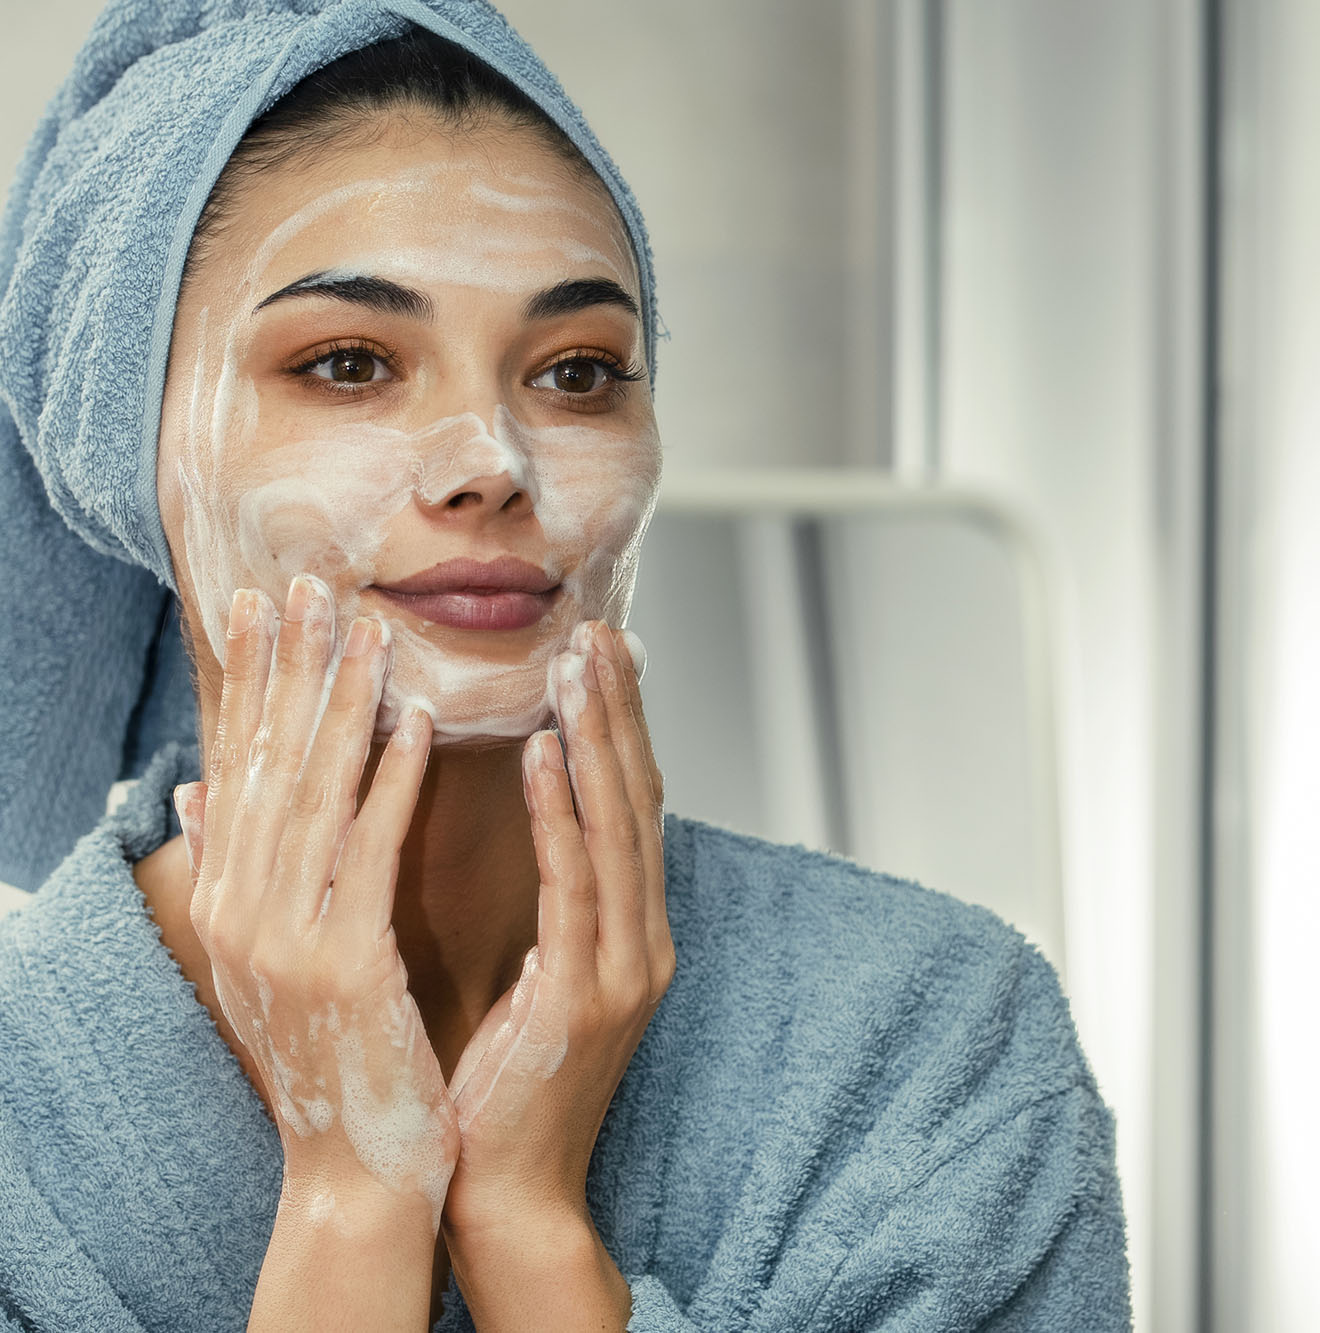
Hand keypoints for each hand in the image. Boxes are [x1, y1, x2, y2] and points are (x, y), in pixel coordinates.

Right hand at [178, 576, 453, 1326]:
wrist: (358, 1162)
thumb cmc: (334, 1052)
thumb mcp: (268, 957)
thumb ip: (239, 868)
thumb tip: (196, 788)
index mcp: (226, 903)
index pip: (238, 769)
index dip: (250, 682)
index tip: (261, 603)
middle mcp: (239, 913)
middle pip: (268, 766)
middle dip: (290, 670)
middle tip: (309, 583)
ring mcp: (284, 940)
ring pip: (316, 796)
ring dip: (343, 704)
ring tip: (368, 629)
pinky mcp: (342, 963)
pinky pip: (370, 852)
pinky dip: (390, 781)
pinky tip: (416, 723)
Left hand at [441, 621, 670, 1326]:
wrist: (506, 1192)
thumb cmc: (498, 1088)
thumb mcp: (531, 981)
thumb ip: (545, 907)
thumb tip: (530, 836)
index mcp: (629, 936)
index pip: (629, 811)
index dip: (620, 729)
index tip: (601, 655)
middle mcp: (644, 941)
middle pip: (638, 801)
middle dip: (620, 711)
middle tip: (600, 629)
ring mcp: (628, 968)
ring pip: (618, 827)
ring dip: (599, 737)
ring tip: (576, 662)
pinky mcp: (591, 994)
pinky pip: (578, 885)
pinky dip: (564, 812)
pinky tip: (545, 752)